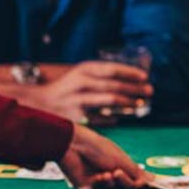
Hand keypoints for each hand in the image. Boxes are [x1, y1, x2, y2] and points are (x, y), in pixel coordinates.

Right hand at [35, 61, 151, 122]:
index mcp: (82, 69)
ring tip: (140, 104)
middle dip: (134, 89)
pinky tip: (119, 118)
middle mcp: (80, 82)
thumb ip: (102, 75)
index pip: (111, 69)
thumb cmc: (67, 87)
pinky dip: (112, 118)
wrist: (38, 102)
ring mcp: (77, 100)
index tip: (145, 76)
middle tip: (150, 91)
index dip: (130, 72)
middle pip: (113, 85)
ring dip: (127, 103)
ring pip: (108, 101)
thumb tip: (133, 79)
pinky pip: (100, 118)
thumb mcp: (81, 74)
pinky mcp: (74, 117)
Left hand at [59, 124, 149, 188]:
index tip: (148, 184)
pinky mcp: (85, 185)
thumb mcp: (120, 159)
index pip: (133, 177)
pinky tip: (101, 176)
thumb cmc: (98, 147)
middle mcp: (108, 171)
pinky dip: (102, 184)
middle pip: (124, 185)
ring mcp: (97, 179)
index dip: (139, 181)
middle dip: (124, 181)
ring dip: (113, 182)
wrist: (74, 145)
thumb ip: (136, 172)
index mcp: (118, 163)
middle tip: (120, 173)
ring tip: (110, 173)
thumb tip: (153, 179)